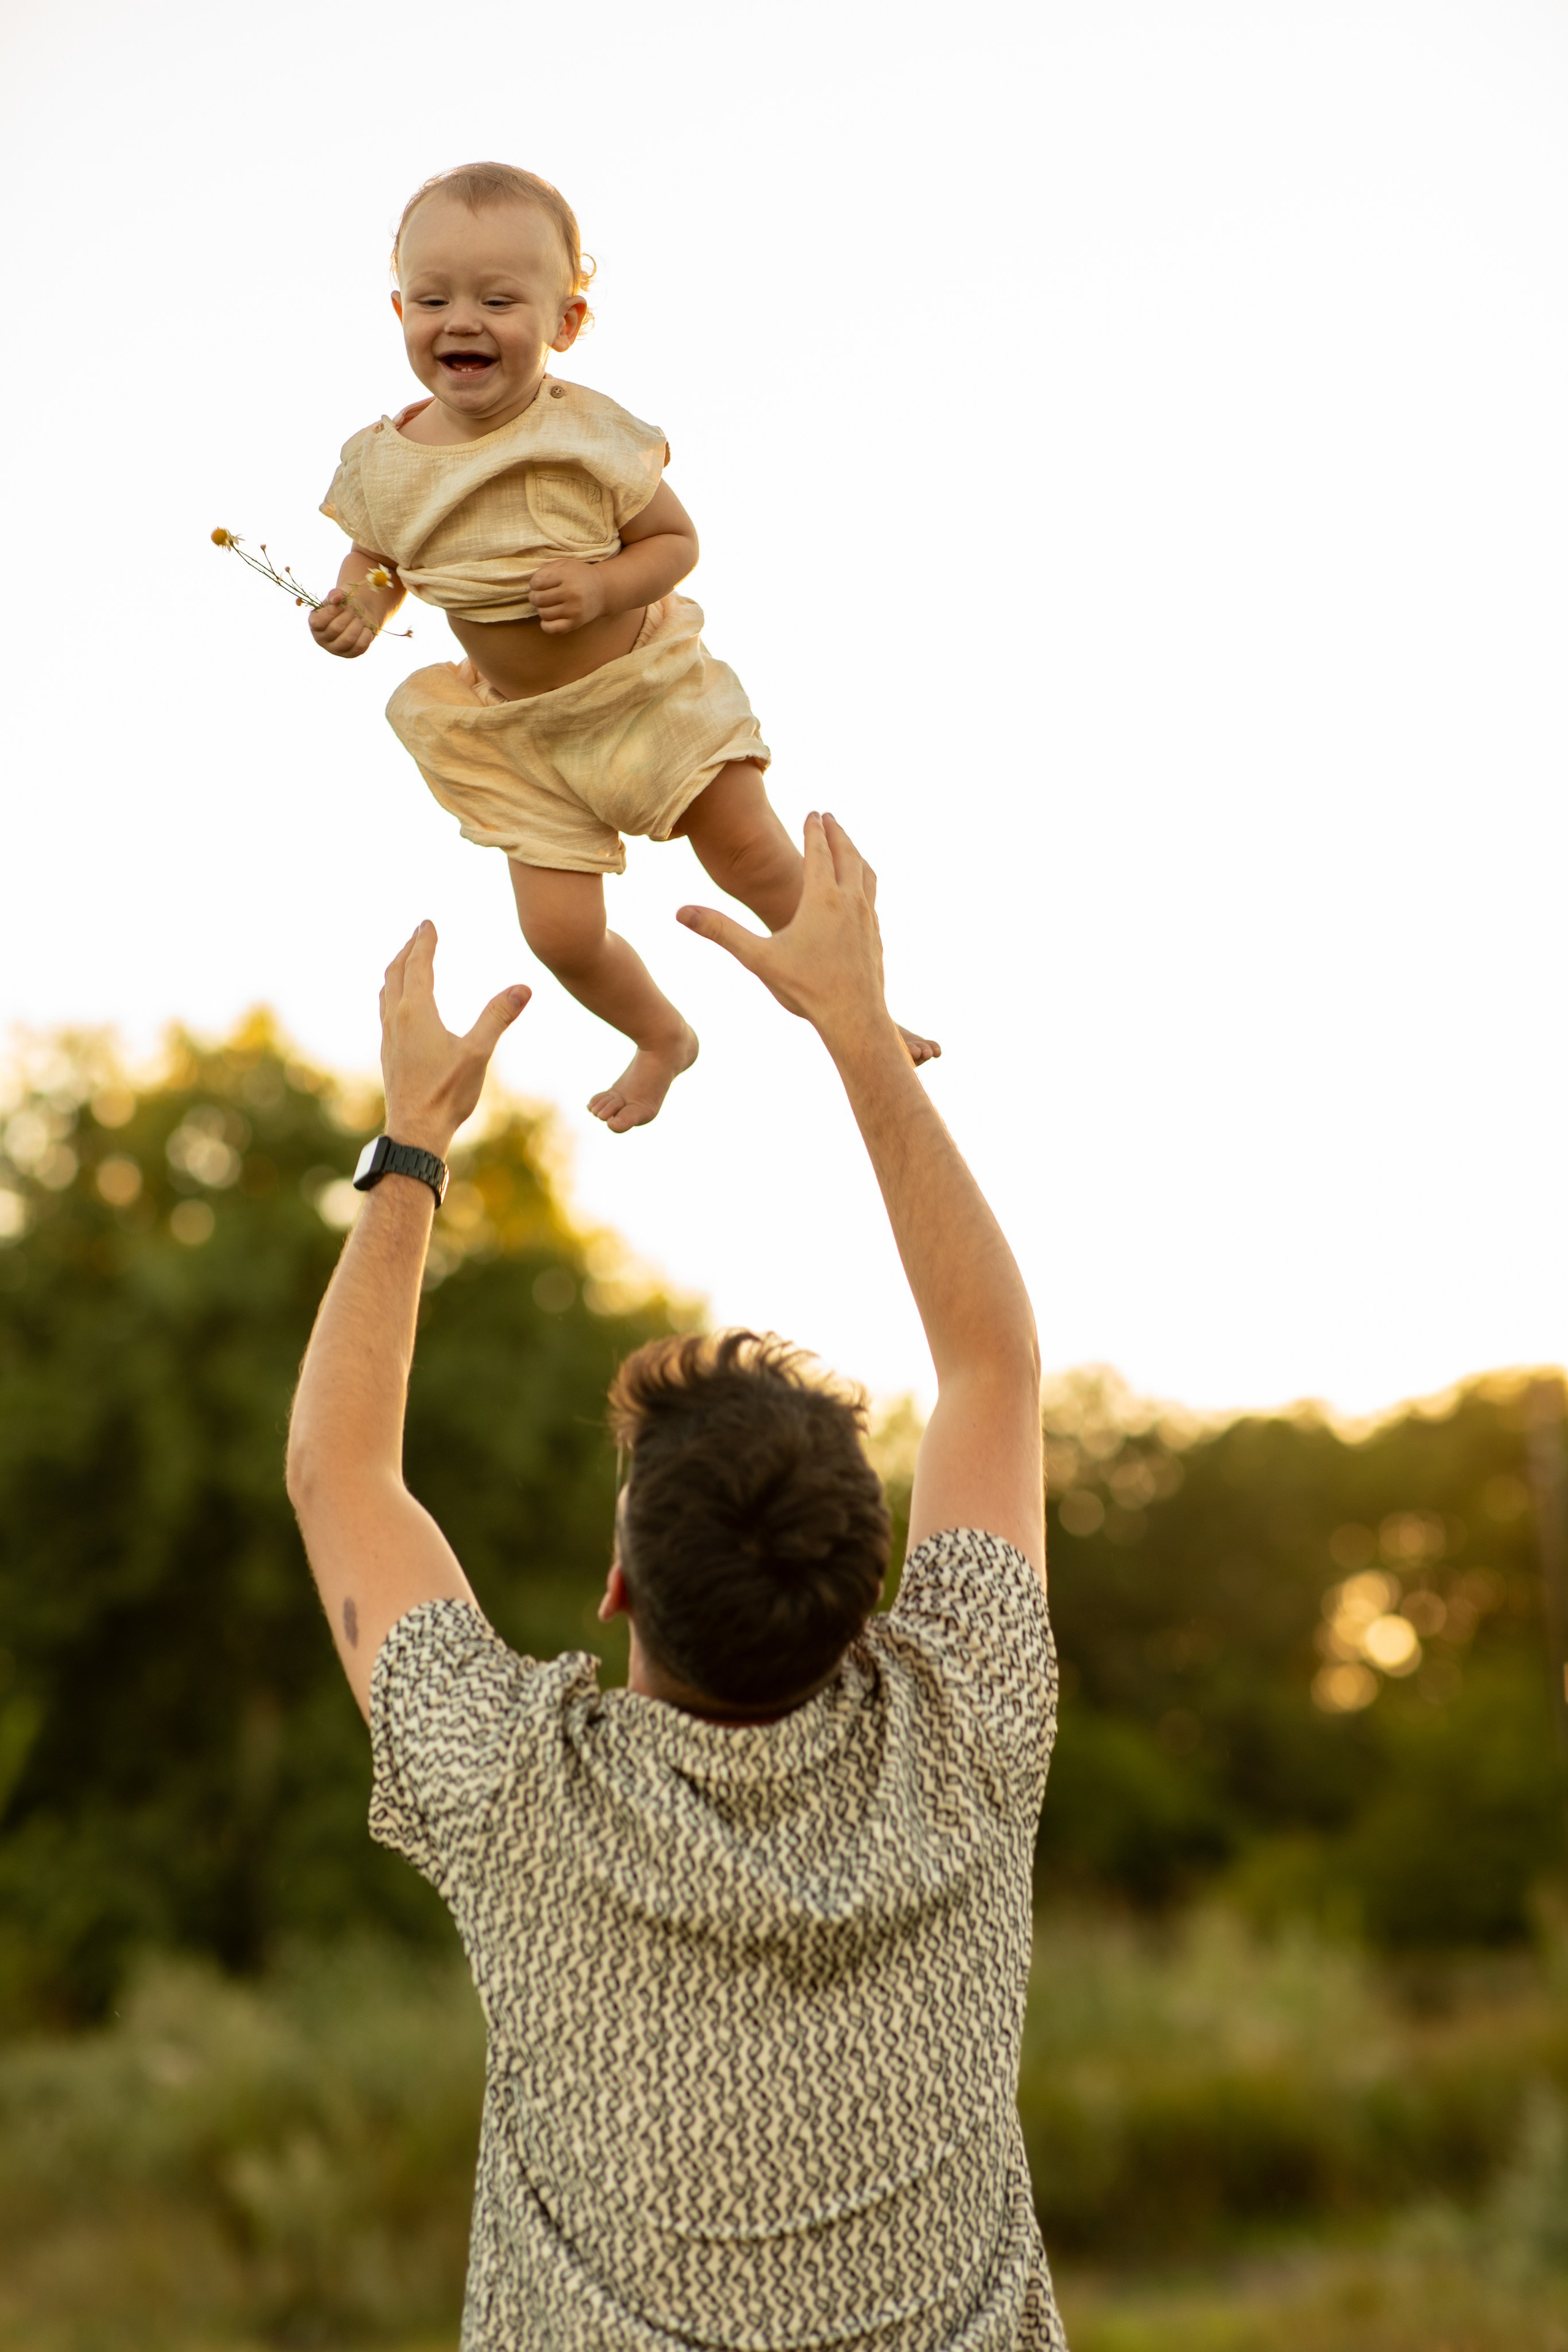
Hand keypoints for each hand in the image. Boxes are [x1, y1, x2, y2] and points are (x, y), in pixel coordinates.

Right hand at [310, 588, 376, 658]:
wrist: (357, 616)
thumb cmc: (343, 606)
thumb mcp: (337, 597)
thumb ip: (335, 594)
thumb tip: (338, 597)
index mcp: (314, 624)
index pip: (318, 622)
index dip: (332, 611)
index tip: (341, 604)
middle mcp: (321, 639)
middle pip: (336, 628)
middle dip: (348, 615)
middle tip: (353, 609)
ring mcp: (335, 649)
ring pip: (349, 639)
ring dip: (357, 625)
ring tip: (359, 619)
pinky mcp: (350, 654)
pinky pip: (360, 646)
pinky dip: (366, 634)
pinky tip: (364, 629)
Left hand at [378, 923, 530, 1158]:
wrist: (416, 1130)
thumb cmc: (447, 1093)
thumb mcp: (478, 1053)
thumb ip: (498, 1017)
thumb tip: (523, 988)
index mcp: (416, 1012)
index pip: (418, 964)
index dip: (424, 940)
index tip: (428, 921)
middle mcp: (396, 1018)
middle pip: (396, 971)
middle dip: (408, 948)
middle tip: (419, 931)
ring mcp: (389, 1036)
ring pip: (386, 990)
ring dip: (397, 968)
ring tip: (407, 959)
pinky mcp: (389, 1052)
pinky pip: (386, 1009)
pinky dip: (393, 991)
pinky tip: (401, 1003)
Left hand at [528, 558, 607, 634]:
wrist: (602, 590)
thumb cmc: (578, 576)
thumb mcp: (564, 564)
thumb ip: (546, 570)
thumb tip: (532, 584)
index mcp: (566, 576)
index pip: (537, 583)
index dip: (534, 583)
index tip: (540, 584)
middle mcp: (571, 593)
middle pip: (537, 599)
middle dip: (535, 597)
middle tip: (542, 595)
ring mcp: (574, 610)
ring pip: (543, 614)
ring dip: (541, 610)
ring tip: (548, 605)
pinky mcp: (575, 623)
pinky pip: (552, 629)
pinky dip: (546, 625)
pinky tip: (549, 619)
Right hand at [676, 814, 889, 1047]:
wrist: (854, 1018)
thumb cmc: (805, 989)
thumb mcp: (757, 958)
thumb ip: (720, 931)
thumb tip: (681, 912)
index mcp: (822, 899)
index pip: (818, 851)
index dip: (813, 829)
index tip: (811, 811)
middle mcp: (850, 901)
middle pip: (848, 854)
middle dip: (837, 832)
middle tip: (829, 817)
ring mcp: (868, 918)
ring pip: (866, 873)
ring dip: (855, 854)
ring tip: (848, 847)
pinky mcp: (876, 935)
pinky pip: (872, 897)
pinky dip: (865, 881)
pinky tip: (858, 893)